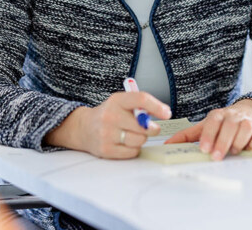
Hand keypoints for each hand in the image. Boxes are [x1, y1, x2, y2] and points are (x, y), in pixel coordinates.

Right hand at [45, 92, 170, 158]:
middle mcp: (110, 116)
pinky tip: (125, 143)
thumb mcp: (121, 103)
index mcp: (116, 100)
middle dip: (151, 128)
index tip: (167, 113)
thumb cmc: (109, 114)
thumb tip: (163, 112)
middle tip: (149, 127)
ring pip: (139, 140)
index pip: (140, 99)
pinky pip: (132, 152)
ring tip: (132, 134)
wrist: (84, 128)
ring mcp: (107, 134)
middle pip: (143, 126)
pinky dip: (133, 149)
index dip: (156, 106)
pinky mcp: (106, 149)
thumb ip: (140, 106)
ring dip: (141, 139)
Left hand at [165, 100, 251, 160]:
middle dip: (223, 142)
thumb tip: (167, 145)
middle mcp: (233, 116)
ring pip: (246, 129)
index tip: (204, 149)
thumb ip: (186, 136)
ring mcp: (248, 122)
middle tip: (216, 156)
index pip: (212, 122)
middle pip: (229, 126)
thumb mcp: (204, 126)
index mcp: (218, 115)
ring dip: (239, 142)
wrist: (247, 112)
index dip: (208, 135)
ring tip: (233, 151)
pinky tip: (248, 148)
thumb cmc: (222, 123)